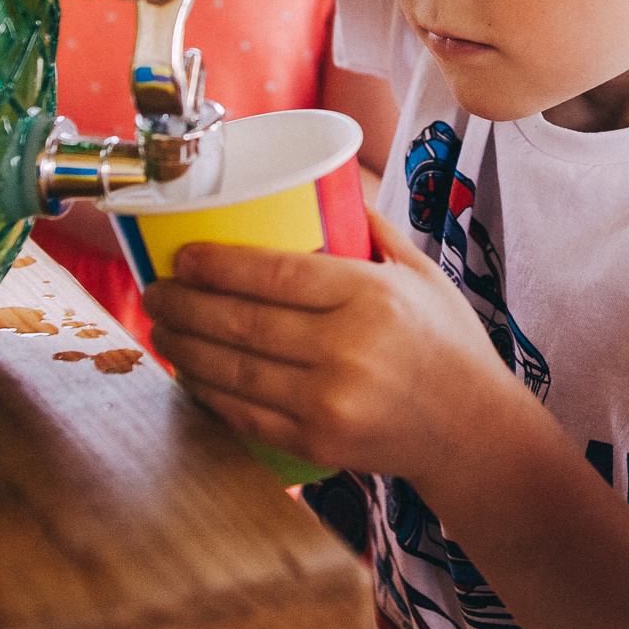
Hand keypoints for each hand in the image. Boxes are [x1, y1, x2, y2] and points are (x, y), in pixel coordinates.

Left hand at [140, 217, 534, 485]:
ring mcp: (328, 402)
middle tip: (156, 288)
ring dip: (183, 347)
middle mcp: (347, 349)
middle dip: (183, 303)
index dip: (217, 264)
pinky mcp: (316, 443)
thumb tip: (327, 186)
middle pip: (241, 321)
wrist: (472, 430)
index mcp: (372, 297)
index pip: (276, 274)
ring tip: (162, 327)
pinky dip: (207, 392)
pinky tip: (189, 372)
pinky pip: (244, 414)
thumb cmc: (448, 344)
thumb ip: (374, 231)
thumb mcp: (423, 274)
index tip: (183, 255)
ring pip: (232, 370)